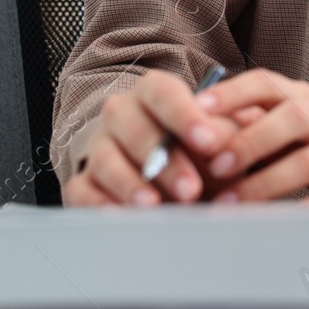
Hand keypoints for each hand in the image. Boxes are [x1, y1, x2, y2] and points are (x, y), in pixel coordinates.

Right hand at [62, 68, 264, 207]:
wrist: (172, 174)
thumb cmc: (200, 151)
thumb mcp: (218, 138)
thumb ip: (225, 135)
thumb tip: (226, 143)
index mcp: (154, 92)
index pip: (164, 92)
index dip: (185, 115)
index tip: (208, 142)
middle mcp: (121, 113)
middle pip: (134, 127)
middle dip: (163, 160)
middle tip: (190, 188)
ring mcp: (100, 146)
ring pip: (105, 158)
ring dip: (131, 183)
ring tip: (154, 206)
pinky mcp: (84, 182)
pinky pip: (82, 191)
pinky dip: (99, 204)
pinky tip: (122, 217)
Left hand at [195, 69, 308, 203]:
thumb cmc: (307, 146)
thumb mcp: (278, 127)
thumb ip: (242, 125)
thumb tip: (189, 130)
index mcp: (302, 96)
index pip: (268, 83)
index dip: (233, 93)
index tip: (198, 108)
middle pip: (295, 117)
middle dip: (251, 141)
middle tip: (214, 166)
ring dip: (265, 184)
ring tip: (229, 203)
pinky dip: (299, 212)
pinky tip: (270, 223)